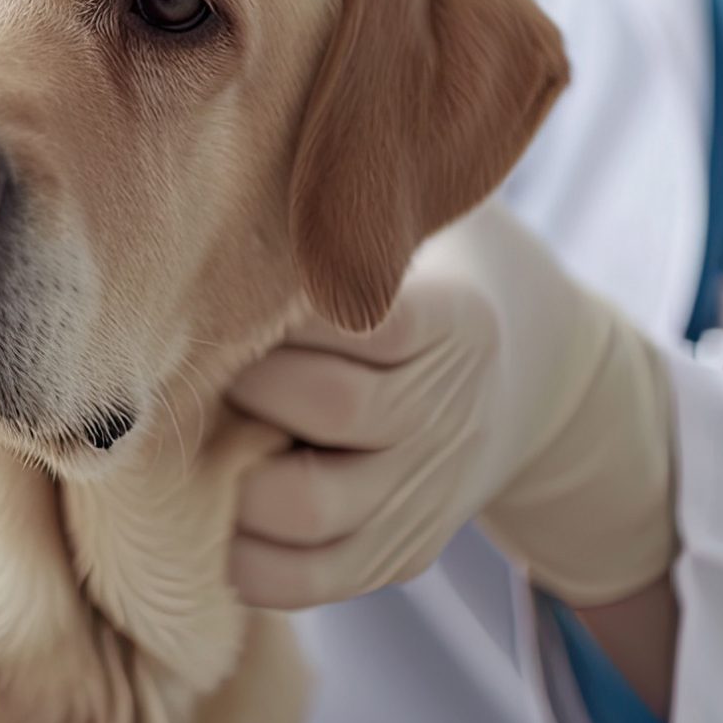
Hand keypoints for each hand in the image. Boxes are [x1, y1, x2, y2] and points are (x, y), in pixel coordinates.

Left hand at [226, 203, 675, 609]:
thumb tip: (242, 142)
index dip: (282, 308)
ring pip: (311, 507)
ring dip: (233, 476)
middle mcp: (448, 410)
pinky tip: (213, 513)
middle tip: (187, 354)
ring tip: (195, 438)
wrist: (535, 376)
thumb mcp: (420, 223)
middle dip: (243, 380)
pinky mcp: (403, 552)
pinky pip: (311, 579)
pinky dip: (247, 558)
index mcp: (454, 320)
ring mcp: (427, 491)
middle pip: (329, 407)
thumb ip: (354, 203)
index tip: (222, 283)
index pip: (365, 317)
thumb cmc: (428, 275)